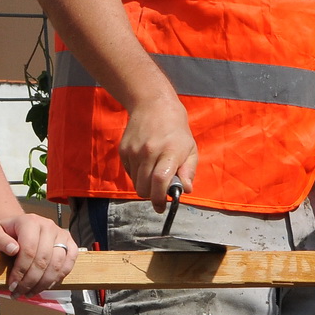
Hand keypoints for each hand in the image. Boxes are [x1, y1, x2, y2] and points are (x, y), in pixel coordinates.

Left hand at [0, 213, 77, 296]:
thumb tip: (13, 249)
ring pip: (57, 264)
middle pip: (43, 260)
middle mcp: (48, 226)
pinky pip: (69, 264)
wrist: (17, 231)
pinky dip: (57, 278)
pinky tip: (45, 286)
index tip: (12, 285)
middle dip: (30, 281)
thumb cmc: (4, 235)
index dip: (20, 271)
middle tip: (18, 292)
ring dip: (43, 283)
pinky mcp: (70, 244)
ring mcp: (61, 234)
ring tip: (29, 292)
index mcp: (29, 221)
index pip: (28, 249)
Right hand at [118, 92, 196, 210]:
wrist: (154, 106)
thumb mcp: (191, 149)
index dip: (160, 198)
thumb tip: (185, 190)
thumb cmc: (176, 130)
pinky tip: (146, 163)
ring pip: (135, 183)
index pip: (160, 181)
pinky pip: (129, 173)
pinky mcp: (123, 151)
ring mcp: (133, 151)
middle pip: (143, 188)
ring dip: (145, 185)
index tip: (162, 207)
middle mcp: (148, 152)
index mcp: (169, 152)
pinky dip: (137, 175)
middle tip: (159, 191)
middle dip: (152, 195)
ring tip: (154, 172)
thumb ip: (189, 171)